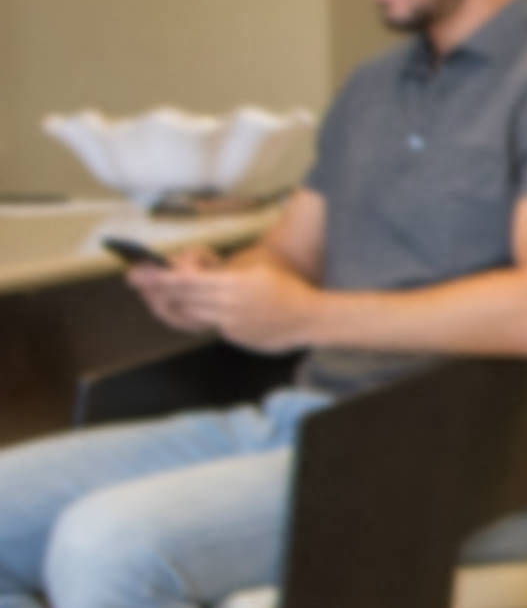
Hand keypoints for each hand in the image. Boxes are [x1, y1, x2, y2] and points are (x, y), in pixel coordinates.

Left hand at [137, 252, 313, 350]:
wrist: (311, 318)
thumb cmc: (286, 289)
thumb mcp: (255, 270)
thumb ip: (224, 274)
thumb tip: (191, 276)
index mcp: (234, 284)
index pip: (187, 281)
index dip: (160, 277)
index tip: (141, 271)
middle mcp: (229, 305)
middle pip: (182, 297)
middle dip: (155, 289)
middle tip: (135, 281)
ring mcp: (231, 324)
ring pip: (191, 314)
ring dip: (171, 304)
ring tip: (154, 296)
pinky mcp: (236, 337)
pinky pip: (210, 325)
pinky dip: (200, 315)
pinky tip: (193, 308)